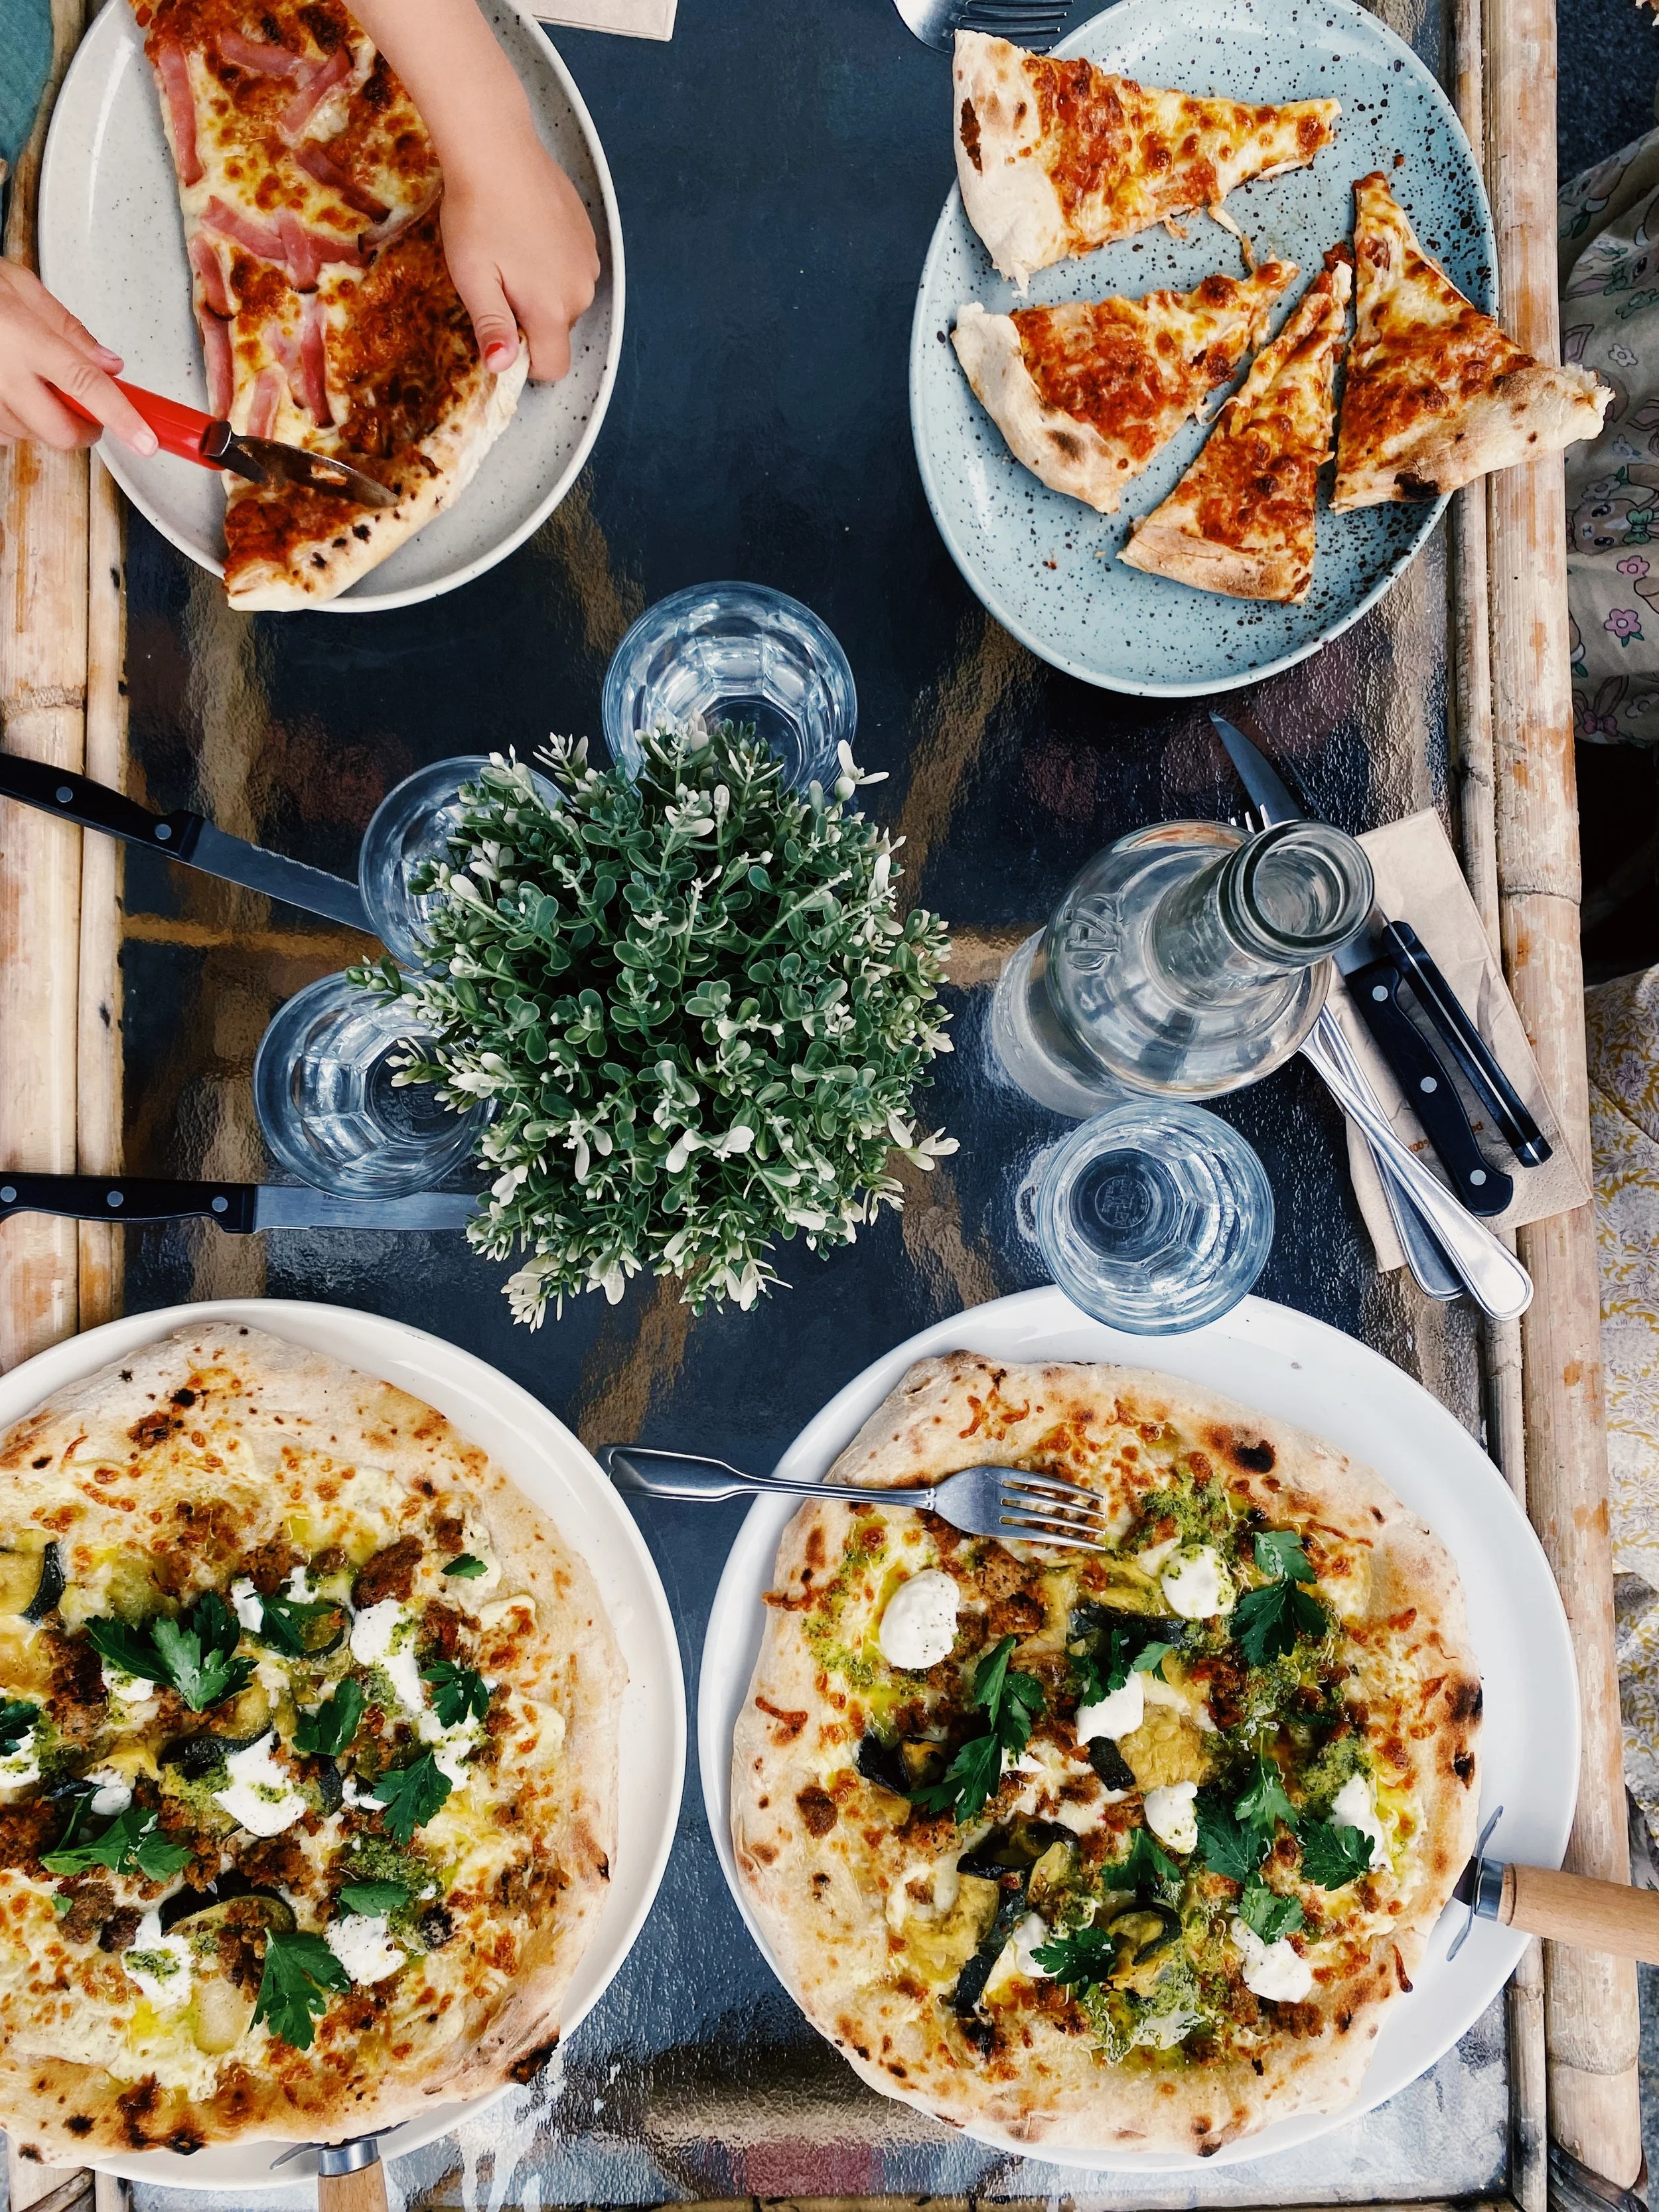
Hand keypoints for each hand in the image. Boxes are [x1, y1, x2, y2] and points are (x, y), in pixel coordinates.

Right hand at [0, 263, 156, 454]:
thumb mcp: (21, 286)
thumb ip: (69, 329)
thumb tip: (111, 364)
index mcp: (25, 340)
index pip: (86, 387)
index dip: (122, 418)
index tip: (147, 441)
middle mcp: (3, 376)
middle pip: (63, 432)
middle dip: (84, 428)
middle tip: (88, 407)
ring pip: (33, 436)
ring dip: (46, 420)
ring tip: (30, 378)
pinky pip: (6, 434)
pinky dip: (18, 419)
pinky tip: (9, 387)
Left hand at [439, 117, 599, 383]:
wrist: (497, 148)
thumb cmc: (478, 213)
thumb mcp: (473, 277)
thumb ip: (492, 327)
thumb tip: (502, 367)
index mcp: (551, 308)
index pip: (553, 367)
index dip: (524, 360)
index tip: (501, 330)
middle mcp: (580, 290)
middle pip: (557, 331)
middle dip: (529, 318)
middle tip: (496, 278)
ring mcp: (589, 262)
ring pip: (565, 300)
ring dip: (541, 290)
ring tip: (510, 252)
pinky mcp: (589, 236)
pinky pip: (572, 270)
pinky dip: (551, 264)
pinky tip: (527, 233)